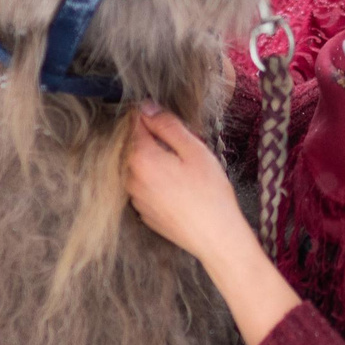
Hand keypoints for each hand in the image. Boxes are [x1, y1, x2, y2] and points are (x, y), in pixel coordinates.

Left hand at [123, 103, 254, 266]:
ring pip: (137, 166)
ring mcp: (134, 197)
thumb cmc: (209, 193)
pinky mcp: (142, 211)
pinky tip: (177, 186)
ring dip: (152, 160)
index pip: (132, 123)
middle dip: (152, 138)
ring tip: (180, 166)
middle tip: (179, 143)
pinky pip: (142, 186)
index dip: (149, 115)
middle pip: (133, 145)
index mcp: (140, 158)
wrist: (215, 237)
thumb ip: (167, 125)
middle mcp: (130, 178)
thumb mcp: (194, 150)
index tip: (167, 119)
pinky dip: (154, 180)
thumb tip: (146, 108)